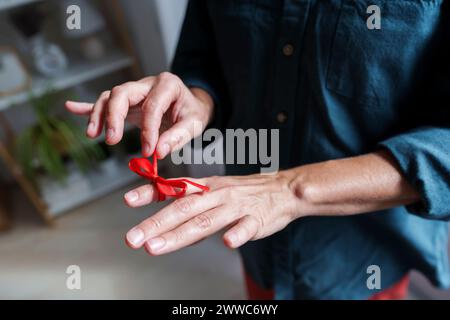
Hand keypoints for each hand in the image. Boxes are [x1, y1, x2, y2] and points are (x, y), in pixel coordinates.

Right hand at [65, 72, 213, 157]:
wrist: (191, 105)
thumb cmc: (192, 113)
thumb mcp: (194, 124)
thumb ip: (178, 137)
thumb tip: (158, 152)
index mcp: (167, 85)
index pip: (152, 106)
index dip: (148, 131)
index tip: (148, 151)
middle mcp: (147, 83)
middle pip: (122, 93)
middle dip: (114, 116)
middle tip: (112, 140)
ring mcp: (135, 91)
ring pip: (110, 97)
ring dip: (99, 115)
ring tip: (93, 135)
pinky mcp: (127, 101)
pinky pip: (105, 101)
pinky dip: (88, 106)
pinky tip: (71, 107)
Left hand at [124, 171, 302, 254]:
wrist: (282, 189)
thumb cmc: (244, 193)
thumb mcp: (214, 191)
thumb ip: (190, 208)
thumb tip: (164, 226)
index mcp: (205, 187)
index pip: (174, 189)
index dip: (150, 193)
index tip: (128, 201)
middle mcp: (216, 195)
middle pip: (183, 210)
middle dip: (155, 224)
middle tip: (133, 239)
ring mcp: (236, 207)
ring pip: (206, 221)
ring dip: (180, 234)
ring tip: (156, 247)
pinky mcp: (256, 219)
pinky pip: (247, 227)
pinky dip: (237, 234)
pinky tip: (227, 242)